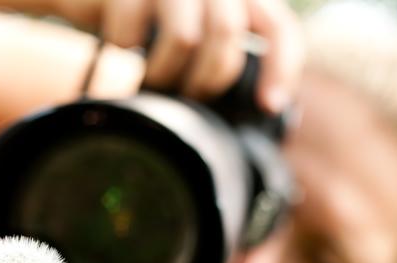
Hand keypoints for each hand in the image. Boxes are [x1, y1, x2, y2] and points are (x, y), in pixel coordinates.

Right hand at [53, 0, 303, 112]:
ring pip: (184, 39)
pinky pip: (131, 36)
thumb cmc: (143, 17)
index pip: (278, 26)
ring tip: (150, 80)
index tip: (269, 105)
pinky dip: (122, 52)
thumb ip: (219, 52)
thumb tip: (252, 110)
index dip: (280, 67)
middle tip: (186, 96)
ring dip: (163, 74)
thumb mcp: (190, 28)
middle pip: (226, 37)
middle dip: (206, 80)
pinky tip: (116, 48)